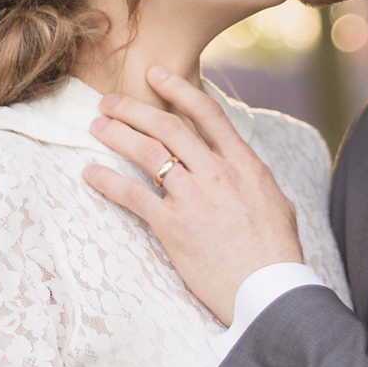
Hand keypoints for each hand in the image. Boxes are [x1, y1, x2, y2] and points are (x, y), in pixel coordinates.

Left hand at [83, 68, 303, 324]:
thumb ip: (254, 177)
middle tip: (110, 101)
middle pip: (169, 127)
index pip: (207, 114)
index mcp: (244, 164)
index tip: (157, 75)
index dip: (179, 89)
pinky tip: (90, 173)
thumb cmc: (277, 252)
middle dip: (136, 109)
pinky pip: (133, 196)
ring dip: (118, 135)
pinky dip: (108, 181)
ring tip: (98, 126)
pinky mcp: (173, 228)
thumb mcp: (277, 202)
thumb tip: (244, 165)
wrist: (269, 291)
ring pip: (148, 154)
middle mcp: (217, 174)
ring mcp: (194, 199)